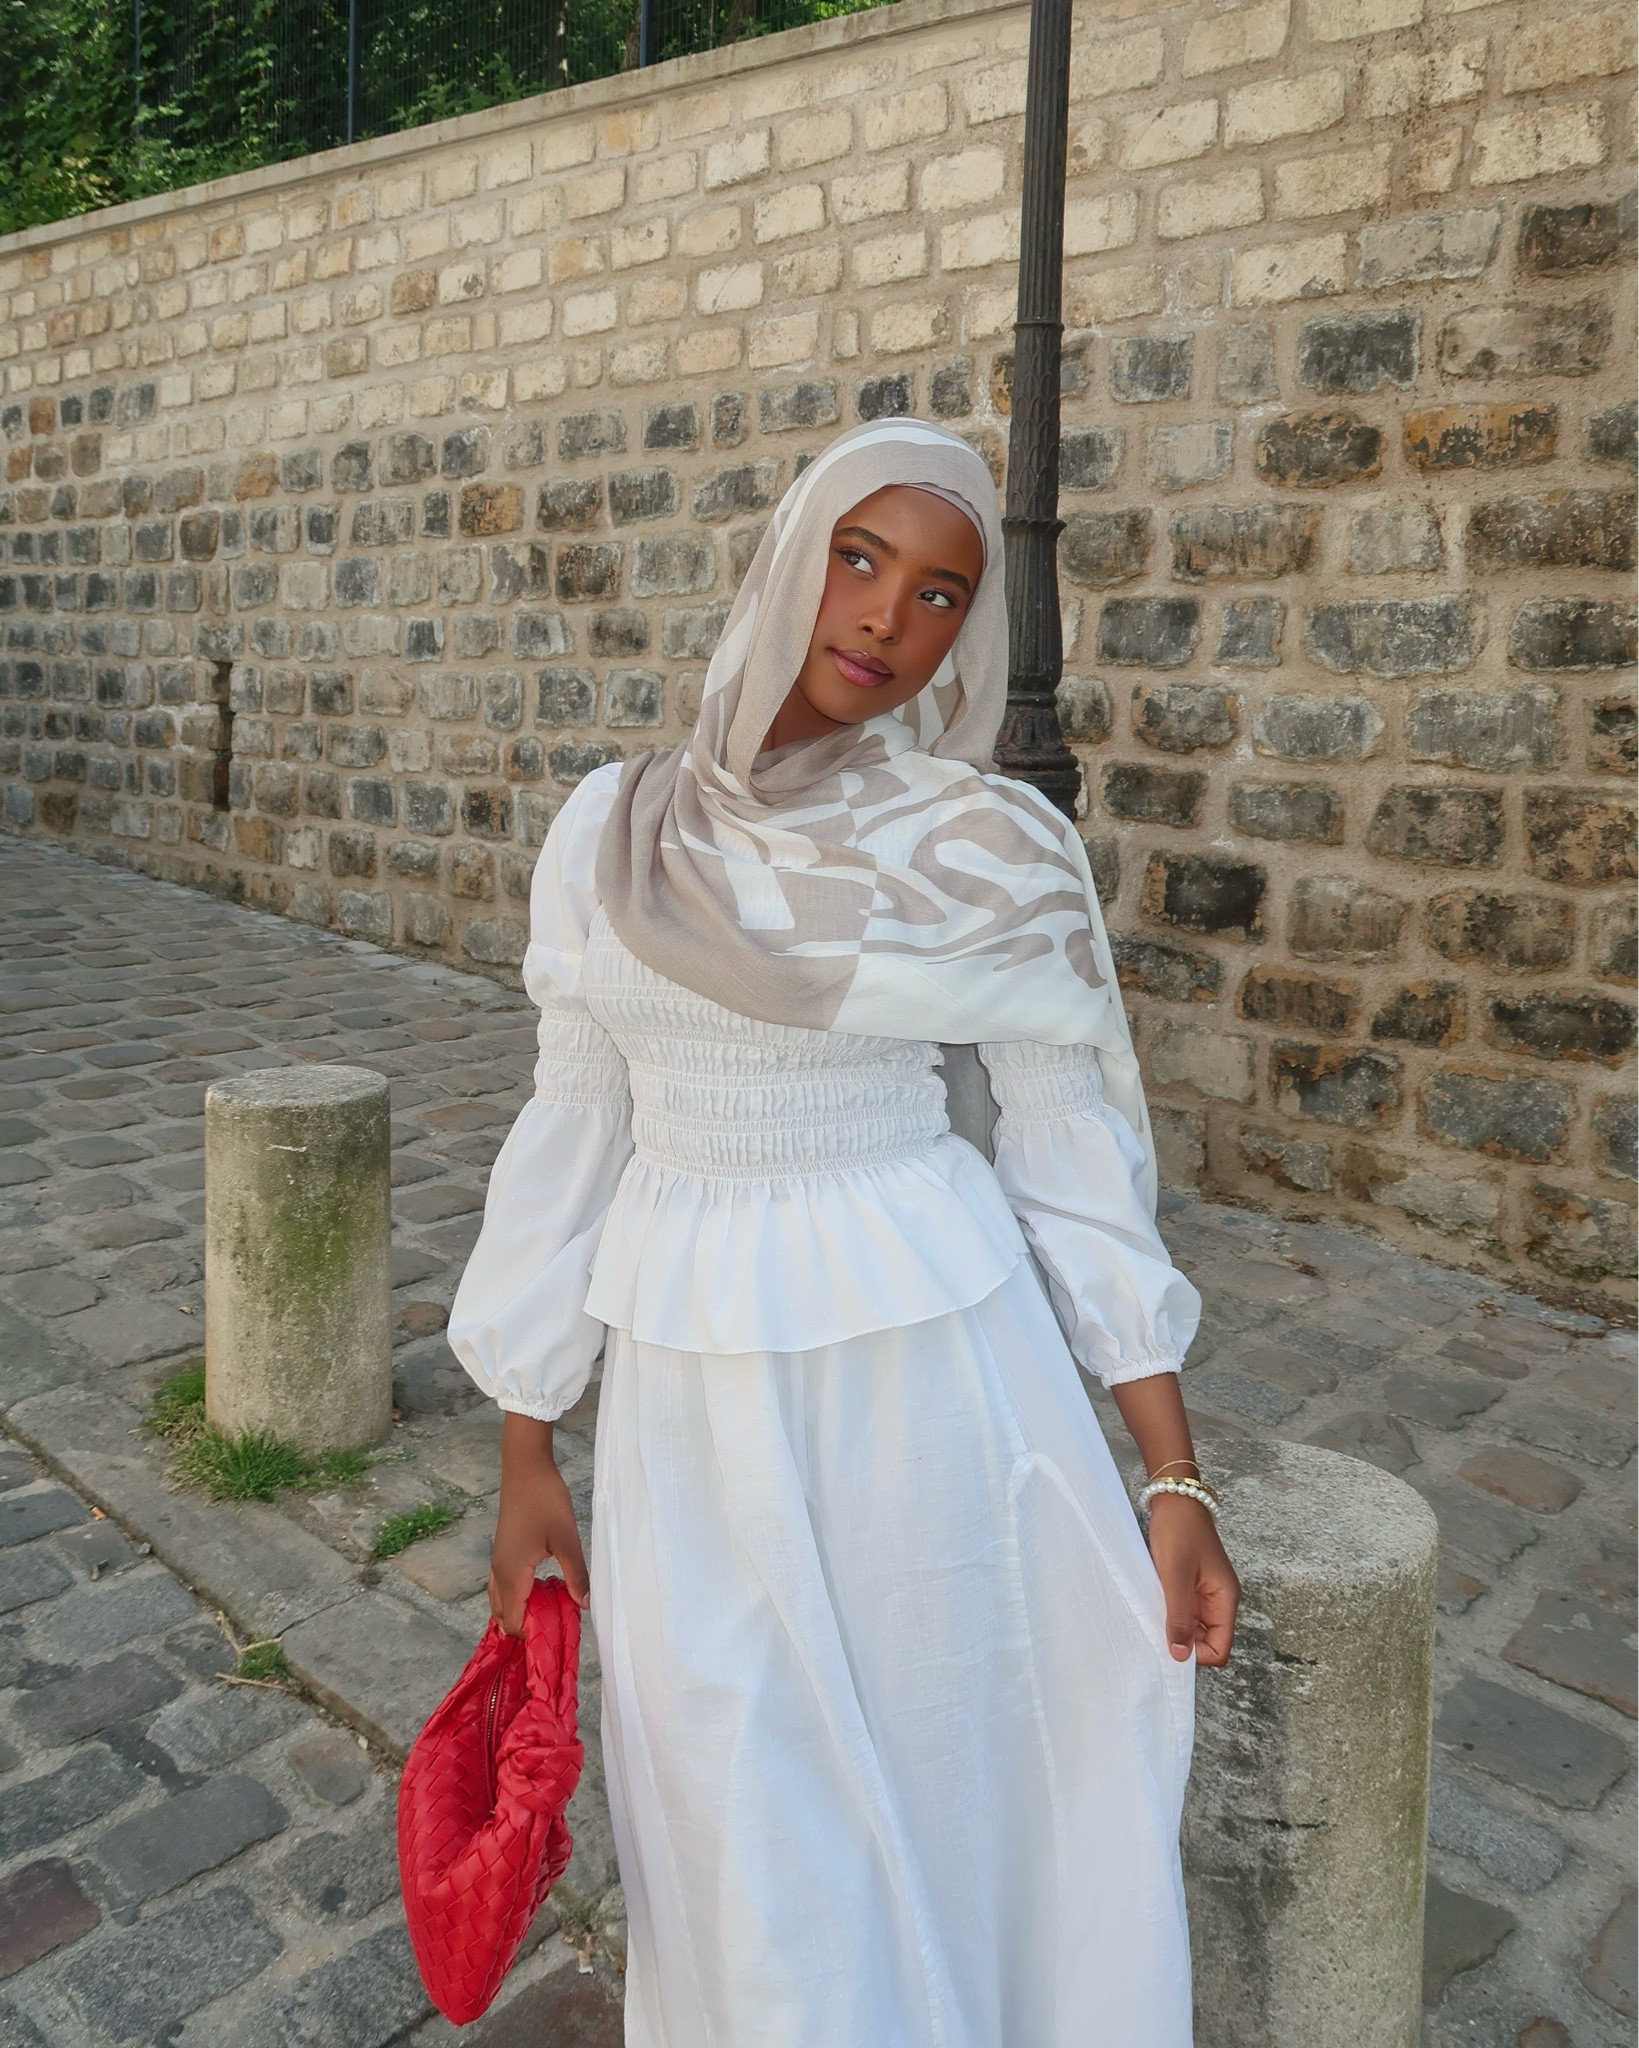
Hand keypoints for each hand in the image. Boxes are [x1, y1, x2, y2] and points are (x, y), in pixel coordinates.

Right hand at [490, 1414, 588, 1635]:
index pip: (514, 1623)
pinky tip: (541, 1588)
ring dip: (522, 1610)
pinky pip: (502, 1587)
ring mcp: (497, 1562)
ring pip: (500, 1602)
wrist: (525, 1468)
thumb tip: (585, 1605)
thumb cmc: (545, 1501)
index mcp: (511, 1574)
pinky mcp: (502, 1552)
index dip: (533, 1635)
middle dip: (527, 1626)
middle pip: (504, 1617)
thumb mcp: (567, 1539)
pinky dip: (517, 1596)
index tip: (559, 1633)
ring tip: (552, 1607)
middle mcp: (498, 1573)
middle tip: (558, 1621)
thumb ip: (576, 1575)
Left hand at [1145, 1495, 1238, 1666]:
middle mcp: (1219, 1599)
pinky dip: (1168, 1610)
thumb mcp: (1176, 1576)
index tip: (1168, 1643)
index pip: (1219, 1649)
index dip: (1196, 1654)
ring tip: (1152, 1610)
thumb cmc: (1178, 1530)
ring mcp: (1205, 1591)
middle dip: (1182, 1641)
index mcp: (1225, 1599)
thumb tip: (1181, 1657)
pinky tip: (1152, 1600)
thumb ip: (1180, 1616)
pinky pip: (1183, 1609)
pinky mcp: (1191, 1583)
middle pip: (1206, 1641)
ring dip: (1173, 1625)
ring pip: (1192, 1626)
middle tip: (1155, 1627)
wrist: (1174, 1497)